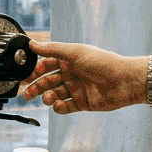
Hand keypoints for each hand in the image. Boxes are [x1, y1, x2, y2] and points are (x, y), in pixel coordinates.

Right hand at [20, 40, 144, 113]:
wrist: (125, 81)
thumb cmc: (104, 63)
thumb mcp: (75, 52)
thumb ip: (52, 49)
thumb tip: (32, 44)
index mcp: (69, 60)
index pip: (47, 64)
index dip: (36, 70)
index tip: (26, 75)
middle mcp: (71, 74)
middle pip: (48, 81)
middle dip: (36, 87)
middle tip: (27, 93)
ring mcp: (76, 89)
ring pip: (55, 94)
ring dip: (47, 97)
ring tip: (47, 99)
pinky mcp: (82, 103)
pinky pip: (66, 107)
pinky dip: (59, 108)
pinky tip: (58, 105)